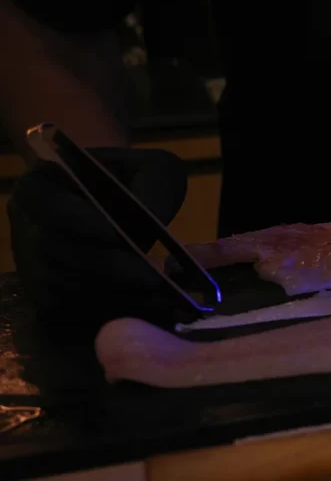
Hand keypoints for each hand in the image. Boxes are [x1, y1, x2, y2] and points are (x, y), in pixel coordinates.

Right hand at [8, 147, 187, 329]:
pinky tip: (139, 305)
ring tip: (152, 291)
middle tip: (150, 275)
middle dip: (105, 266)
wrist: (118, 204)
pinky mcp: (43, 294)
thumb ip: (155, 188)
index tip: (117, 235)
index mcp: (41, 184)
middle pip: (53, 251)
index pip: (47, 205)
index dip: (79, 221)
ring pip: (59, 285)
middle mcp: (25, 225)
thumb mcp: (153, 169)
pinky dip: (102, 310)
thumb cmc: (134, 180)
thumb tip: (153, 219)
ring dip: (107, 291)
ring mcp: (31, 263)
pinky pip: (65, 310)